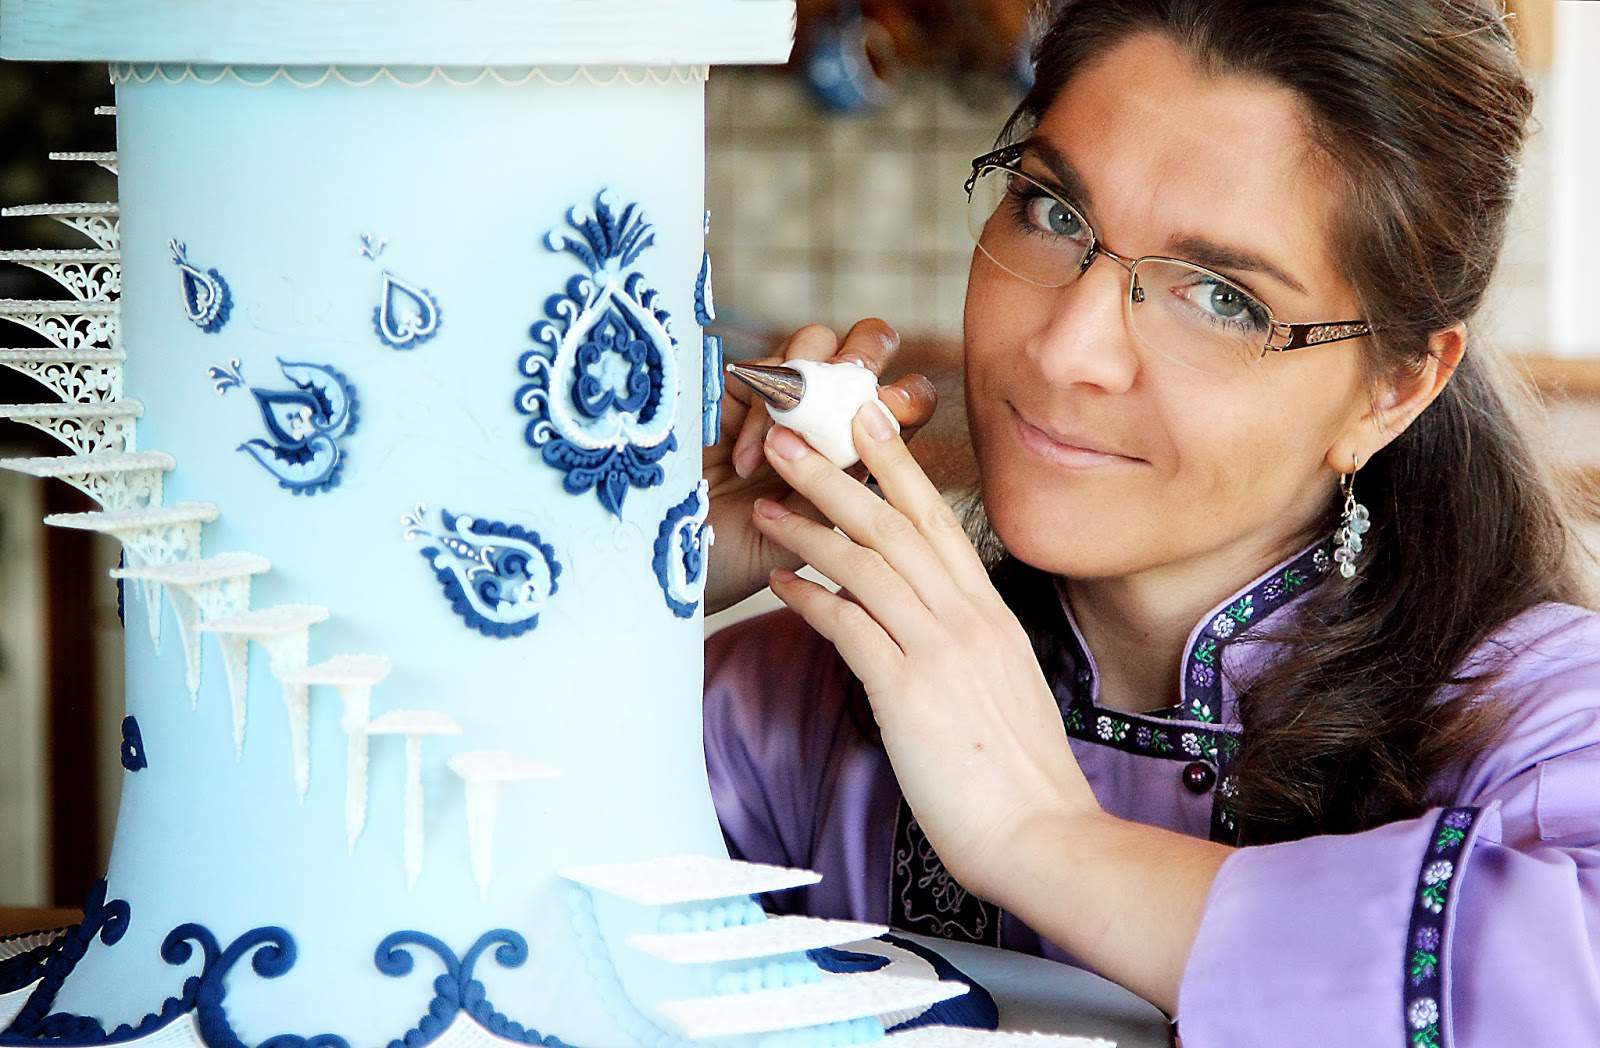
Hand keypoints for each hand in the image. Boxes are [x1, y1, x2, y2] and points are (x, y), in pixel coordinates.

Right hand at [702, 318, 936, 615]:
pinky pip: (761, 371)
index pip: (904, 401)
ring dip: (808, 388)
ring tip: (785, 445)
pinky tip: (745, 462)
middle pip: (867, 347)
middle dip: (866, 358)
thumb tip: (878, 431)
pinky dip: (760, 413)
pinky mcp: (731, 390)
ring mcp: (777, 398)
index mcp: (860, 447)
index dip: (908, 398)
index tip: (896, 417)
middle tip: (850, 398)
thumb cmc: (747, 559)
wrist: (674, 565)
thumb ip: (847, 484)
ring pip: (816, 342)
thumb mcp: (812, 533)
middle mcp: (823, 414)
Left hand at [749, 402, 1100, 898]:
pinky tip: (780, 581)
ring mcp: (938, 650)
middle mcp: (966, 618)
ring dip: (809, 526)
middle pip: (893, 524)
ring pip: (865, 562)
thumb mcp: (1002, 685)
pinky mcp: (907, 691)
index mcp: (990, 614)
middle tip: (789, 436)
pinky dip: (809, 597)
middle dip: (835, 474)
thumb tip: (928, 627)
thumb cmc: (1017, 771)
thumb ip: (966, 645)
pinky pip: (847, 625)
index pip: (938, 521)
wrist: (1040, 831)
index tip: (867, 420)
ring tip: (766, 501)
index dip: (897, 465)